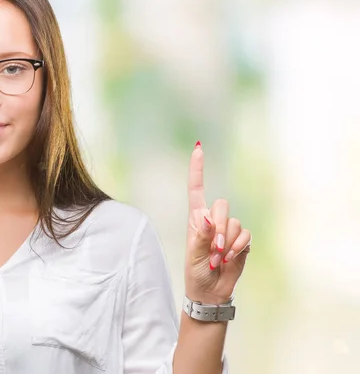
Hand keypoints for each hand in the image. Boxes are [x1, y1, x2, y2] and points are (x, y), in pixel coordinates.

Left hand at [184, 141, 251, 304]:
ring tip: (218, 258)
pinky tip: (229, 259)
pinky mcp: (242, 240)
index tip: (198, 147)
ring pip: (235, 222)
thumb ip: (201, 237)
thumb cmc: (196, 272)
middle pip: (222, 206)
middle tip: (213, 249)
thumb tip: (207, 218)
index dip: (197, 169)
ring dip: (227, 242)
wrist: (210, 291)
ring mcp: (228, 230)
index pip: (196, 189)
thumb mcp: (194, 256)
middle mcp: (213, 220)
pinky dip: (237, 248)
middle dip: (219, 227)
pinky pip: (245, 235)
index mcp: (196, 219)